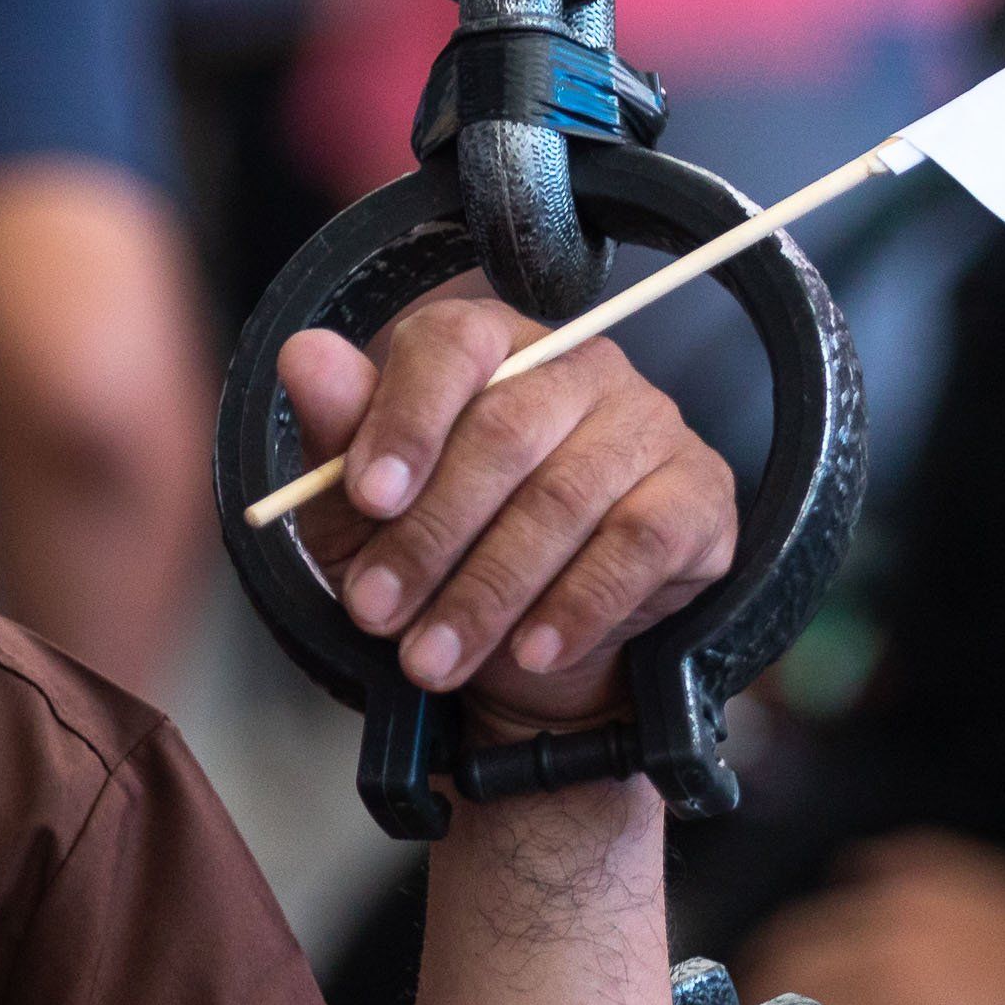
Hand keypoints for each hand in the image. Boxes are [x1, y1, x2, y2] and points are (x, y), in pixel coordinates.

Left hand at [277, 284, 735, 734]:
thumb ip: (337, 436)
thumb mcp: (364, 514)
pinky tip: (532, 651)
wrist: (533, 647)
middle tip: (375, 614)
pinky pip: (639, 545)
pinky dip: (577, 606)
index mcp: (491, 345)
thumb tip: (304, 354)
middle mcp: (578, 366)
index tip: (368, 499)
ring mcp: (648, 425)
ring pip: (564, 500)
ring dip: (487, 591)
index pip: (452, 345)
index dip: (405, 420)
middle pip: (505, 433)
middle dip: (429, 536)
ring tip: (432, 659)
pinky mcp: (699, 495)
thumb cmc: (441, 554)